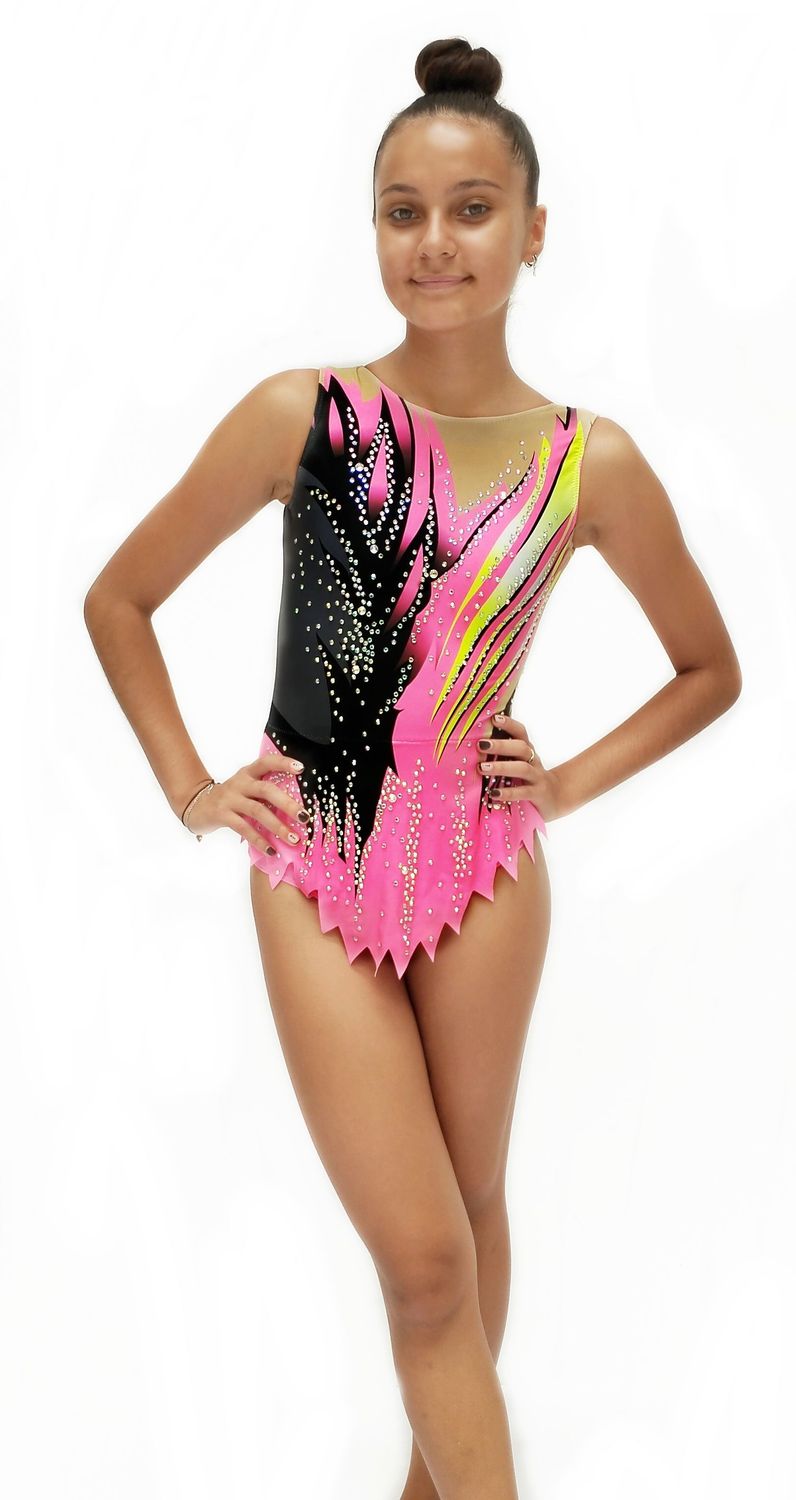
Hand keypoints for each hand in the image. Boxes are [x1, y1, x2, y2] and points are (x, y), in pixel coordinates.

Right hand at [183, 754, 310, 856]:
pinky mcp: (221, 815)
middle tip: (305, 817)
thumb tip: (297, 807)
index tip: (301, 769)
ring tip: (294, 839)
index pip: (266, 762)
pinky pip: (243, 828)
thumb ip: (264, 792)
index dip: (283, 763)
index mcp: (248, 773)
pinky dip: (259, 840)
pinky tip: (271, 850)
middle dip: (288, 804)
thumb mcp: (245, 788)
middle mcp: (239, 783)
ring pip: (257, 811)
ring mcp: (229, 798)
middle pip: (266, 790)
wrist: (196, 805)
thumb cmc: (231, 798)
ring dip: (278, 826)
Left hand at [477, 712, 569, 822]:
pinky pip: (523, 792)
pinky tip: (493, 793)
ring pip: (522, 769)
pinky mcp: (537, 794)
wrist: (555, 796)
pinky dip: (508, 793)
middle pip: (521, 748)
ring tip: (482, 768)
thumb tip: (474, 745)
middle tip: (480, 745)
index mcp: (527, 750)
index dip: (509, 724)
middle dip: (501, 745)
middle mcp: (533, 761)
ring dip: (501, 767)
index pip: (520, 732)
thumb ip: (503, 754)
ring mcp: (537, 777)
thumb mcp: (519, 763)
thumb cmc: (528, 777)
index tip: (494, 718)